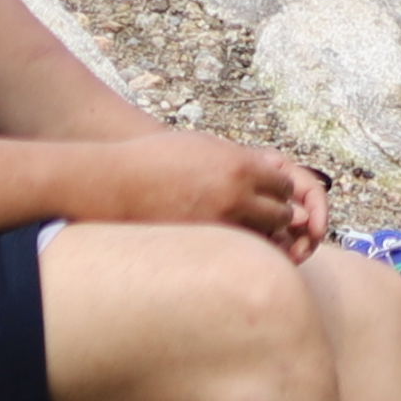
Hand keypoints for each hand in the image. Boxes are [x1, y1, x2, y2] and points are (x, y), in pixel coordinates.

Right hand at [82, 132, 329, 246]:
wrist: (117, 182)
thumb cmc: (159, 158)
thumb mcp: (204, 146)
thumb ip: (239, 159)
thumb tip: (266, 171)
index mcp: (239, 166)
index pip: (283, 186)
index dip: (280, 192)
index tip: (272, 196)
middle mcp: (235, 195)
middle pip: (280, 215)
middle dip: (278, 217)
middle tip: (267, 219)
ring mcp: (219, 224)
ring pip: (261, 240)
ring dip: (260, 238)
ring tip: (246, 233)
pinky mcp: (202, 246)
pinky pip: (234, 254)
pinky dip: (238, 252)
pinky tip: (228, 247)